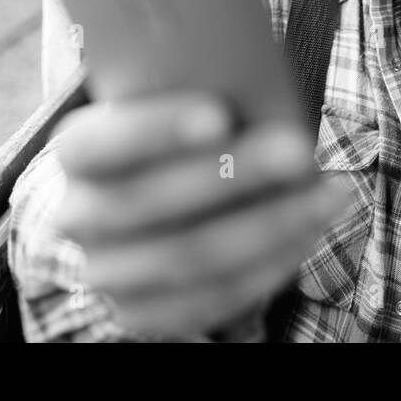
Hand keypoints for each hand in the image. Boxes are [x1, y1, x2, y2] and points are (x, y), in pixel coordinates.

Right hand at [54, 91, 352, 335]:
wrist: (132, 206)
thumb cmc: (169, 138)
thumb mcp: (164, 105)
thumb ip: (196, 91)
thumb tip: (264, 87)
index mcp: (75, 151)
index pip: (99, 143)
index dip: (156, 130)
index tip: (220, 114)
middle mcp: (79, 216)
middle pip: (153, 203)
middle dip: (236, 175)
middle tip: (298, 149)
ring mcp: (107, 273)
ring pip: (192, 256)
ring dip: (271, 223)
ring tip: (326, 192)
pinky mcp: (141, 313)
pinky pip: (215, 297)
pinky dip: (271, 264)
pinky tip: (308, 229)